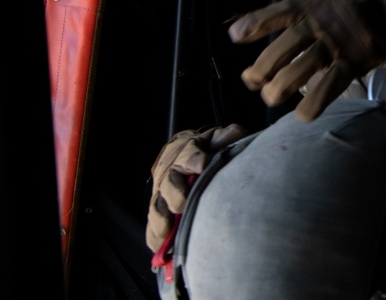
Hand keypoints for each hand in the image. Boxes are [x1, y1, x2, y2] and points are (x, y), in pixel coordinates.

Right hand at [146, 124, 246, 253]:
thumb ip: (227, 136)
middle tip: (181, 205)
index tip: (202, 165)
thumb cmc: (209, 148)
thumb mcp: (220, 138)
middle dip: (174, 192)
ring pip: (157, 203)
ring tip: (165, 231)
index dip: (194, 159)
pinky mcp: (160, 208)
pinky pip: (154, 223)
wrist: (191, 151)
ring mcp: (163, 190)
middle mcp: (170, 170)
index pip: (189, 153)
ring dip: (160, 218)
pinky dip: (155, 237)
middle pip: (169, 181)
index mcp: (186, 150)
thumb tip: (231, 135)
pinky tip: (158, 250)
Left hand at [227, 0, 385, 120]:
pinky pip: (331, 84)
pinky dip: (316, 101)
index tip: (235, 36)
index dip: (257, 23)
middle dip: (265, 64)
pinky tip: (303, 115)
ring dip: (284, 84)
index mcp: (313, 6)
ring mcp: (338, 43)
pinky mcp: (354, 62)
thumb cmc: (358, 9)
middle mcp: (322, 22)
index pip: (280, 12)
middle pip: (288, 43)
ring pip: (305, 64)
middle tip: (249, 81)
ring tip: (269, 99)